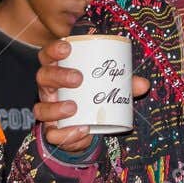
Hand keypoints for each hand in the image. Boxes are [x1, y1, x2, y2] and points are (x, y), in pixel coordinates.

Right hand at [32, 37, 149, 154]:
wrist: (87, 126)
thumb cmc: (95, 95)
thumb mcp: (109, 87)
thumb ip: (124, 84)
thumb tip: (143, 84)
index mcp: (59, 70)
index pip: (47, 56)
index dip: (53, 50)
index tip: (67, 48)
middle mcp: (48, 89)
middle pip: (43, 77)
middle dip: (58, 76)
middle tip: (78, 79)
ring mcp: (48, 110)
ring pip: (40, 109)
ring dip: (55, 108)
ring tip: (73, 107)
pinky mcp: (52, 131)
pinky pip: (52, 134)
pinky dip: (66, 134)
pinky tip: (81, 130)